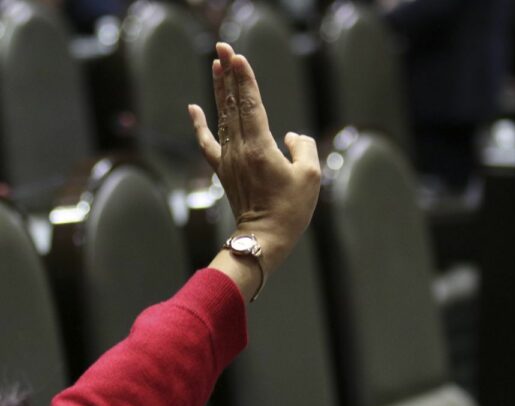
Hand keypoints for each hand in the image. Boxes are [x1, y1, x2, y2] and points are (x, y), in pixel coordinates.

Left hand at [188, 43, 320, 276]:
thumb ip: (305, 148)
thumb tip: (292, 138)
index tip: (237, 56)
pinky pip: (208, 143)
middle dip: (229, 74)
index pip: (250, 104)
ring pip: (222, 117)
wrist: (264, 238)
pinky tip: (193, 108)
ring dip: (219, 90)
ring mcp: (229, 159)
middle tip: (224, 48)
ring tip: (217, 66)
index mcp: (260, 148)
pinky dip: (199, 125)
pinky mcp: (224, 170)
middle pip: (233, 104)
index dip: (245, 78)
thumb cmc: (291, 210)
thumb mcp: (310, 177)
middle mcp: (240, 149)